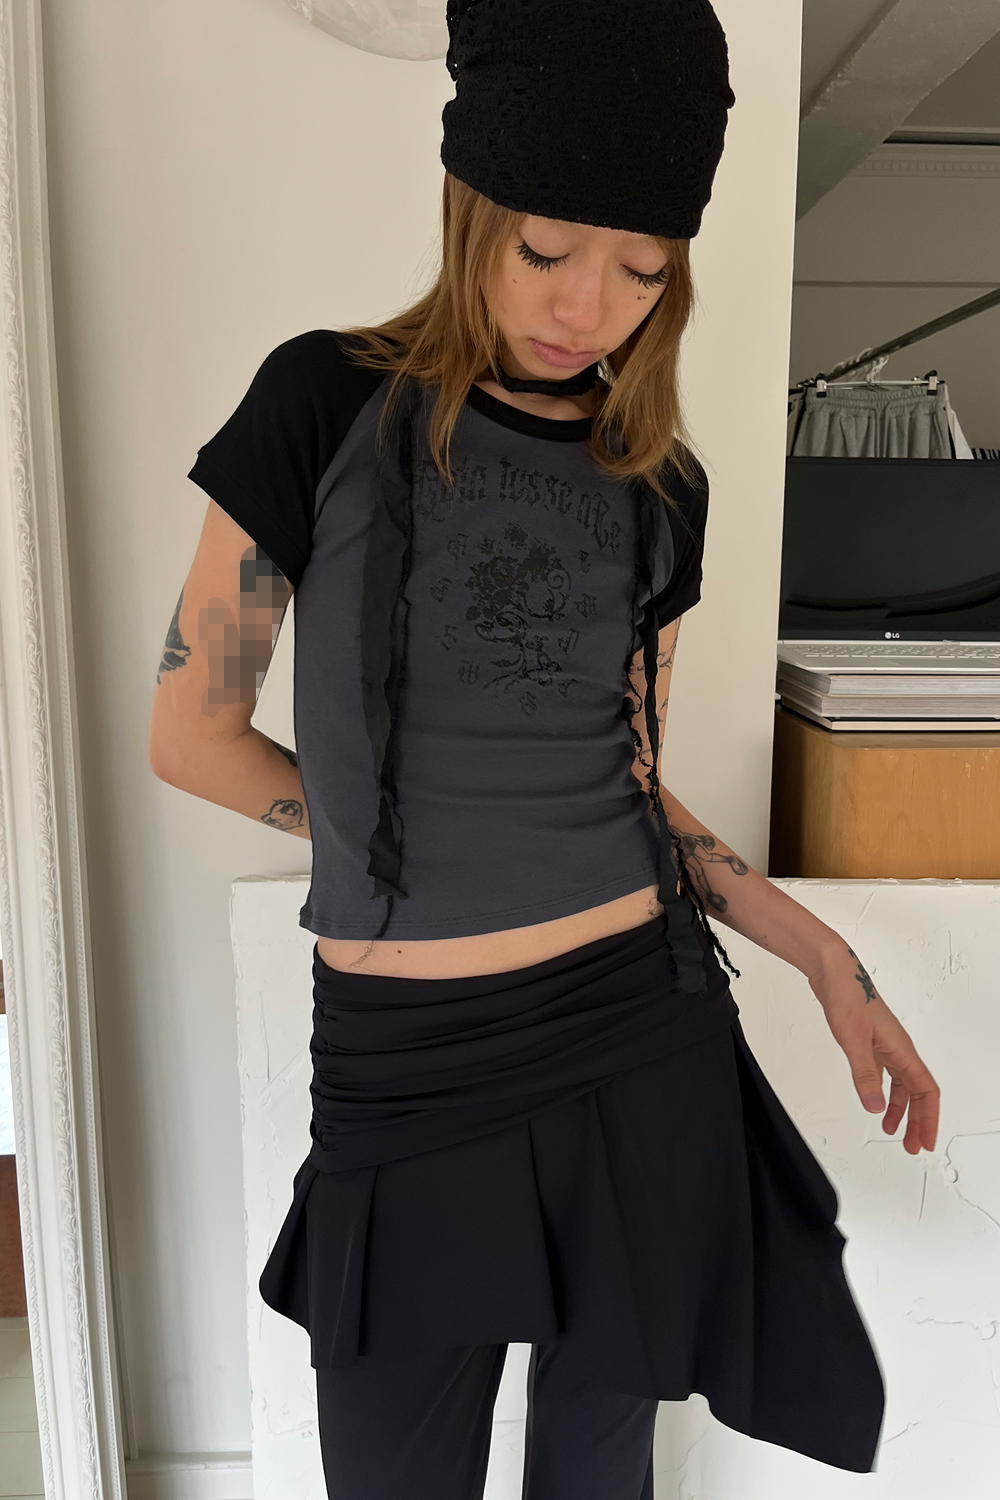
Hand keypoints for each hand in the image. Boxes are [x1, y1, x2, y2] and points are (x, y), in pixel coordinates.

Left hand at [807, 940, 939, 1154]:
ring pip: (901, 1084)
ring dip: (900, 1108)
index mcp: (902, 1049)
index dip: (928, 1118)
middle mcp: (898, 1048)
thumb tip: (875, 1107)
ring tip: (892, 1130)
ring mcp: (885, 1045)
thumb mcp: (854, 1040)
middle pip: (917, 1092)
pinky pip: (885, 1073)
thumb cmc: (848, 996)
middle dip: (917, 1120)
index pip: (926, 1091)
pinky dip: (883, 1091)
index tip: (924, 1141)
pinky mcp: (870, 1041)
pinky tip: (875, 1100)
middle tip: (912, 1145)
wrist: (833, 971)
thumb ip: (865, 1075)